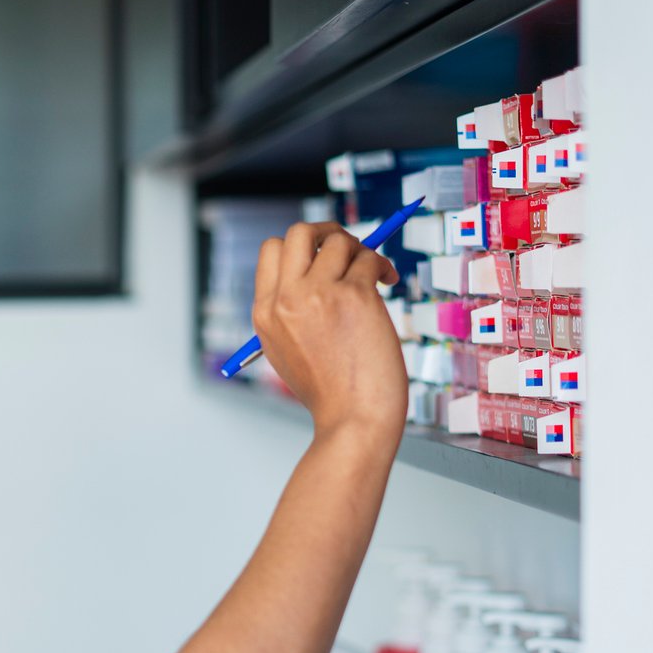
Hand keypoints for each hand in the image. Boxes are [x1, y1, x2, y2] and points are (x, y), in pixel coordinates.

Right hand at [252, 221, 408, 442]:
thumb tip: (320, 265)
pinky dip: (382, 266)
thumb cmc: (330, 392)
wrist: (353, 420)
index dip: (301, 247)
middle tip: (347, 246)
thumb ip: (291, 310)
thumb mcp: (287, 349)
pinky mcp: (354, 297)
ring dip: (361, 251)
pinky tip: (387, 282)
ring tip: (374, 274)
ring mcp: (318, 295)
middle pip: (298, 232)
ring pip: (339, 241)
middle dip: (327, 231)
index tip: (323, 258)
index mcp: (264, 312)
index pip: (272, 251)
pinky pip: (369, 260)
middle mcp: (286, 299)